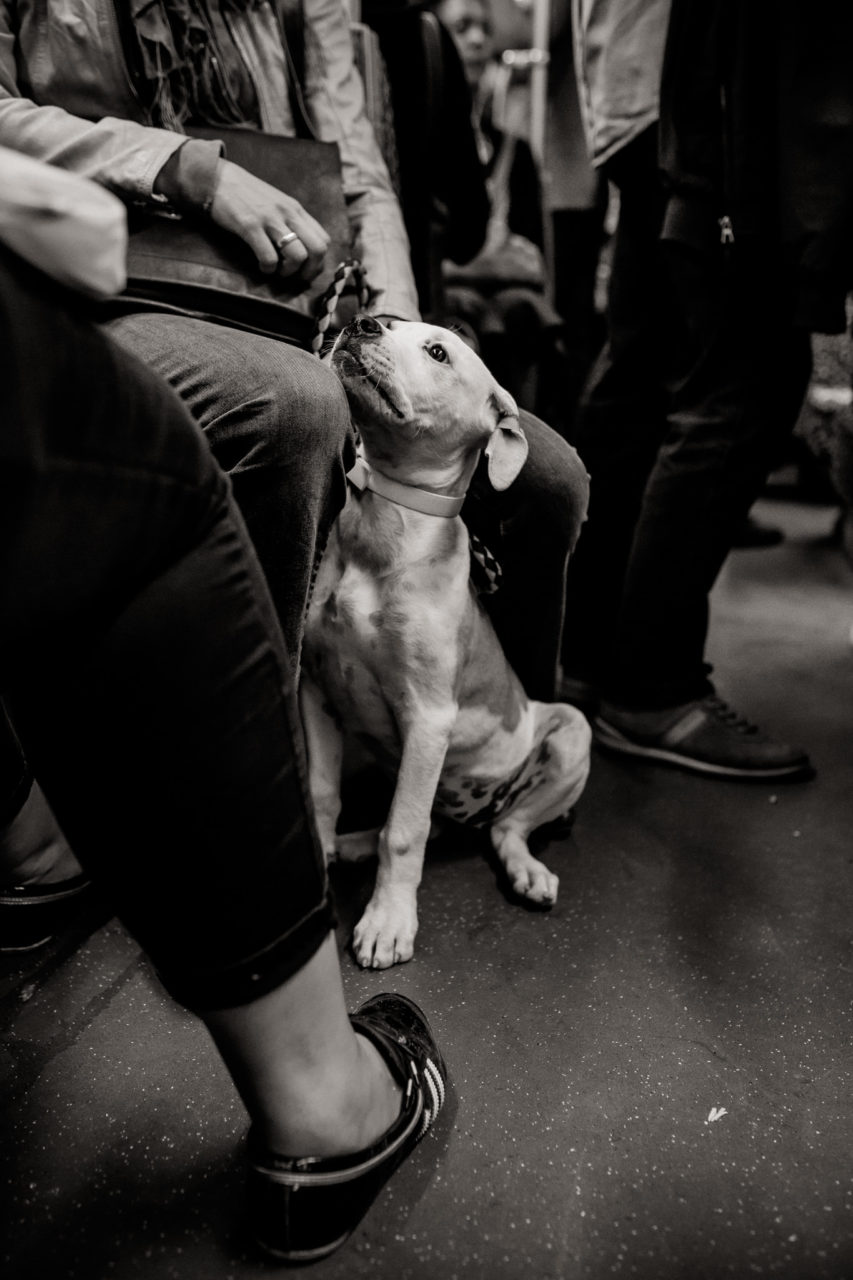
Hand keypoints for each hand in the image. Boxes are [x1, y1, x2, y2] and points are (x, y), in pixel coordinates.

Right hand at [209, 159, 329, 279]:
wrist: (217, 178)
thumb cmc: (246, 195)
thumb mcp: (277, 204)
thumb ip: (291, 221)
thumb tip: (303, 248)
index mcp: (296, 210)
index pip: (324, 240)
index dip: (318, 262)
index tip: (305, 270)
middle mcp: (288, 213)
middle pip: (318, 250)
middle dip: (309, 271)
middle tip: (294, 276)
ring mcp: (270, 219)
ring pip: (298, 256)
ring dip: (289, 272)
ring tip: (277, 271)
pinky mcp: (250, 226)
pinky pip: (269, 257)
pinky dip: (268, 269)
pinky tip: (261, 267)